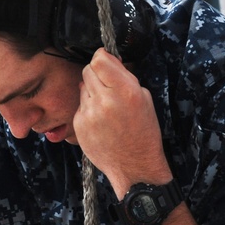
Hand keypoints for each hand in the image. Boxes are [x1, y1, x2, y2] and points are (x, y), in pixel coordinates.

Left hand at [74, 48, 171, 195]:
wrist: (135, 167)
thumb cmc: (144, 134)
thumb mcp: (145, 100)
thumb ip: (126, 79)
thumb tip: (110, 62)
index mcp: (126, 91)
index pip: (100, 59)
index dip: (103, 57)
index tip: (106, 61)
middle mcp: (105, 100)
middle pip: (88, 70)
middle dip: (98, 74)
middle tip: (109, 86)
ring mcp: (89, 113)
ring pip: (83, 87)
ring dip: (93, 92)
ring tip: (107, 108)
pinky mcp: (79, 125)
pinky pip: (80, 106)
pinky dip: (89, 109)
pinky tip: (102, 122)